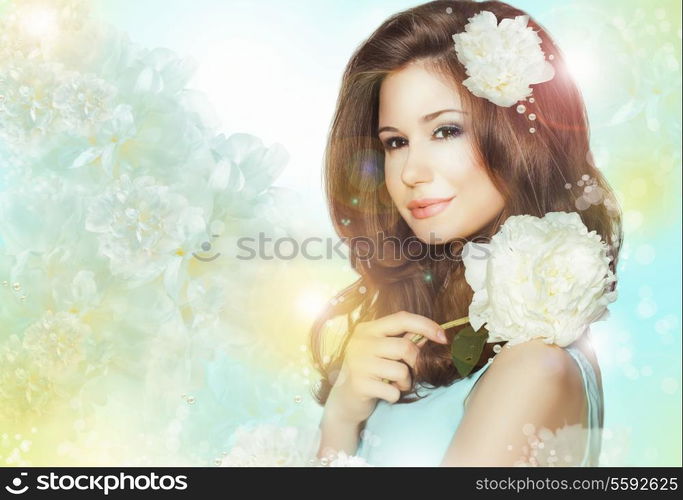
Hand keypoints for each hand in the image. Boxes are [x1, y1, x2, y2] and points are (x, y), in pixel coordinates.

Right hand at [324, 310, 447, 425]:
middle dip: (415, 362)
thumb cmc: (372, 370)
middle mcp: (360, 342)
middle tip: (411, 371)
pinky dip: (394, 395)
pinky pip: (392, 391)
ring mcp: (357, 363)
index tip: (443, 337)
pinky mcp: (359, 384)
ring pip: (401, 370)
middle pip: (405, 347)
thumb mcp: (383, 351)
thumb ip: (403, 340)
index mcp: (368, 329)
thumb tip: (433, 334)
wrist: (346, 398)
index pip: (402, 318)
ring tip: (395, 383)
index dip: (426, 325)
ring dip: (405, 382)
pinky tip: (384, 393)